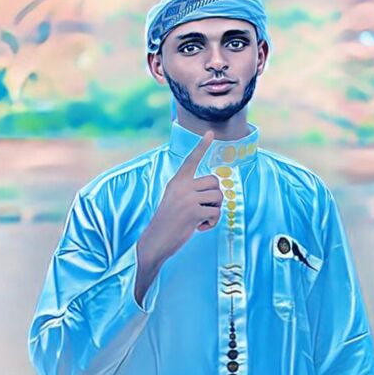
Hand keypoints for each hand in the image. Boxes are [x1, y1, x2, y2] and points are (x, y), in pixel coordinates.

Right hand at [139, 129, 222, 267]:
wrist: (155, 241)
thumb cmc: (167, 223)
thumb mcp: (175, 200)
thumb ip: (191, 191)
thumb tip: (216, 191)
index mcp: (177, 181)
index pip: (192, 160)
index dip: (202, 146)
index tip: (210, 133)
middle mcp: (182, 186)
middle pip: (215, 181)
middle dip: (215, 196)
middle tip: (205, 209)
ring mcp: (188, 198)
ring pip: (218, 197)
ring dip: (215, 210)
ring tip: (201, 219)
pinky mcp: (194, 212)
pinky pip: (216, 212)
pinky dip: (212, 223)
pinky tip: (199, 228)